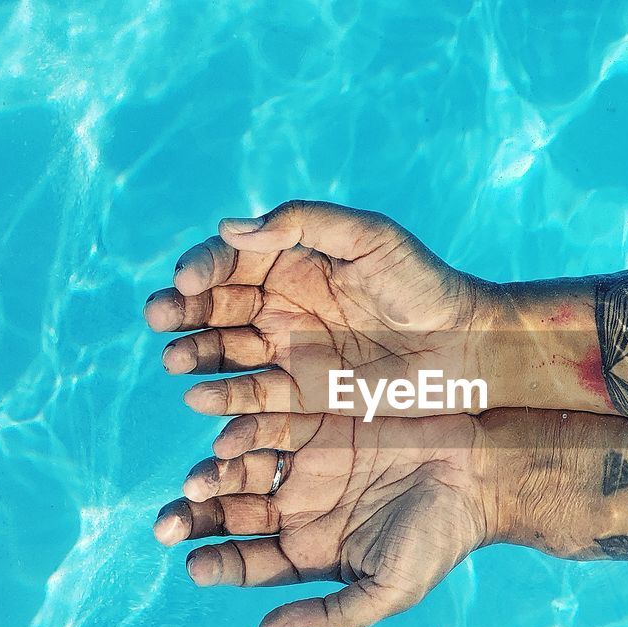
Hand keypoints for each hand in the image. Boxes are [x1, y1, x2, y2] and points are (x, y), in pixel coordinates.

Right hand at [143, 200, 495, 416]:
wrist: (466, 349)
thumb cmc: (424, 283)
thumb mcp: (371, 238)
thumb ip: (305, 224)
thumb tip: (231, 228)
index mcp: (292, 263)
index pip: (230, 261)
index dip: (202, 268)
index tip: (186, 280)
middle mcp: (280, 307)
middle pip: (215, 308)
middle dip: (183, 312)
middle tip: (162, 320)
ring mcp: (287, 354)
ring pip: (224, 353)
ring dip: (195, 355)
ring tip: (177, 360)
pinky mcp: (301, 399)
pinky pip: (252, 401)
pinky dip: (224, 402)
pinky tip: (202, 401)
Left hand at [152, 413, 491, 626]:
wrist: (484, 473)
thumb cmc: (441, 538)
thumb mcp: (389, 590)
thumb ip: (330, 615)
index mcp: (309, 552)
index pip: (247, 564)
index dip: (218, 565)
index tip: (196, 565)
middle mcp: (298, 507)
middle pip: (232, 515)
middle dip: (196, 520)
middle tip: (168, 522)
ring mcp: (306, 460)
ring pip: (241, 468)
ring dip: (213, 475)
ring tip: (195, 482)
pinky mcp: (318, 417)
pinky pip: (269, 422)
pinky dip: (243, 429)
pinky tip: (224, 436)